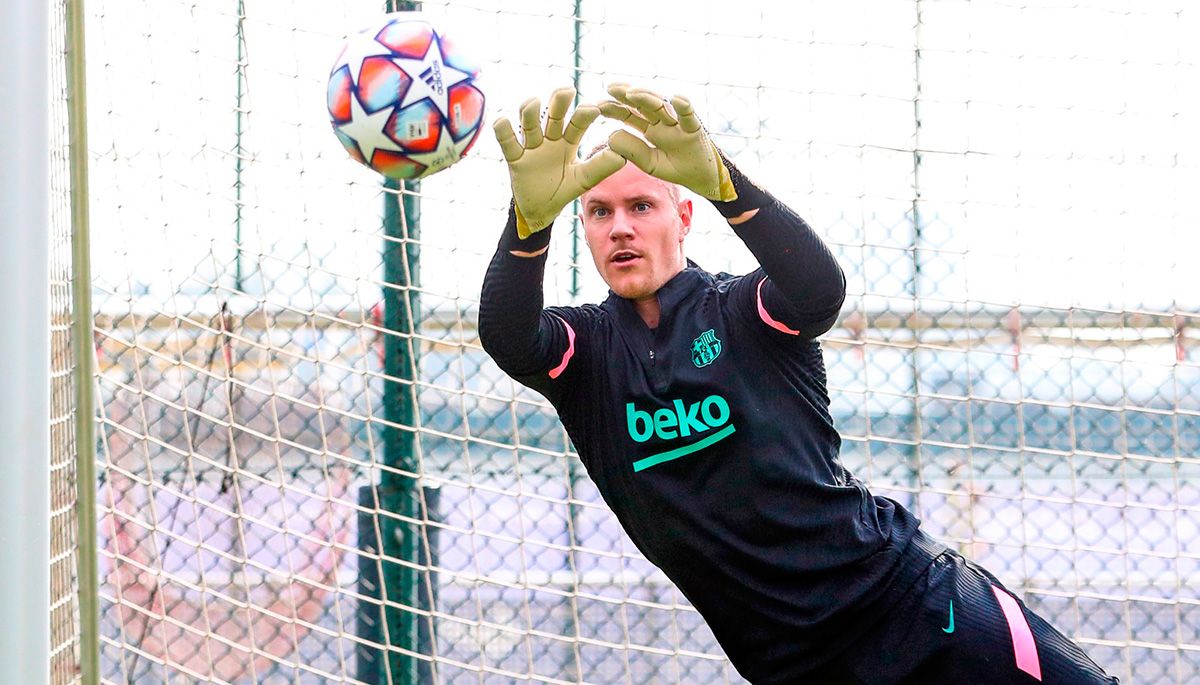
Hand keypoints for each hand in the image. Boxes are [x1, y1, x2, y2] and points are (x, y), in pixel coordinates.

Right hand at [493, 87, 625, 238]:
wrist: (541, 210)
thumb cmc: (563, 190)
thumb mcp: (584, 179)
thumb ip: (600, 167)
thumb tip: (623, 155)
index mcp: (568, 141)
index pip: (577, 123)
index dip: (584, 115)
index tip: (595, 109)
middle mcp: (550, 139)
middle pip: (553, 116)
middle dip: (559, 103)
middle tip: (567, 91)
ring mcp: (531, 147)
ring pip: (530, 125)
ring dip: (530, 113)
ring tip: (533, 103)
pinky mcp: (515, 159)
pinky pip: (508, 143)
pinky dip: (504, 131)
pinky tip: (503, 121)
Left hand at [599, 84, 735, 201]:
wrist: (701, 180)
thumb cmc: (675, 168)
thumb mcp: (649, 163)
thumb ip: (632, 151)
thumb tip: (610, 135)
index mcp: (650, 128)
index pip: (630, 114)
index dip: (615, 108)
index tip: (598, 104)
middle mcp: (663, 121)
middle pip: (643, 104)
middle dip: (627, 95)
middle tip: (610, 88)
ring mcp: (678, 123)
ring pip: (663, 106)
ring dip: (648, 98)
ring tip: (632, 93)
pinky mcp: (695, 129)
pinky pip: (690, 117)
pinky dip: (684, 108)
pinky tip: (677, 99)